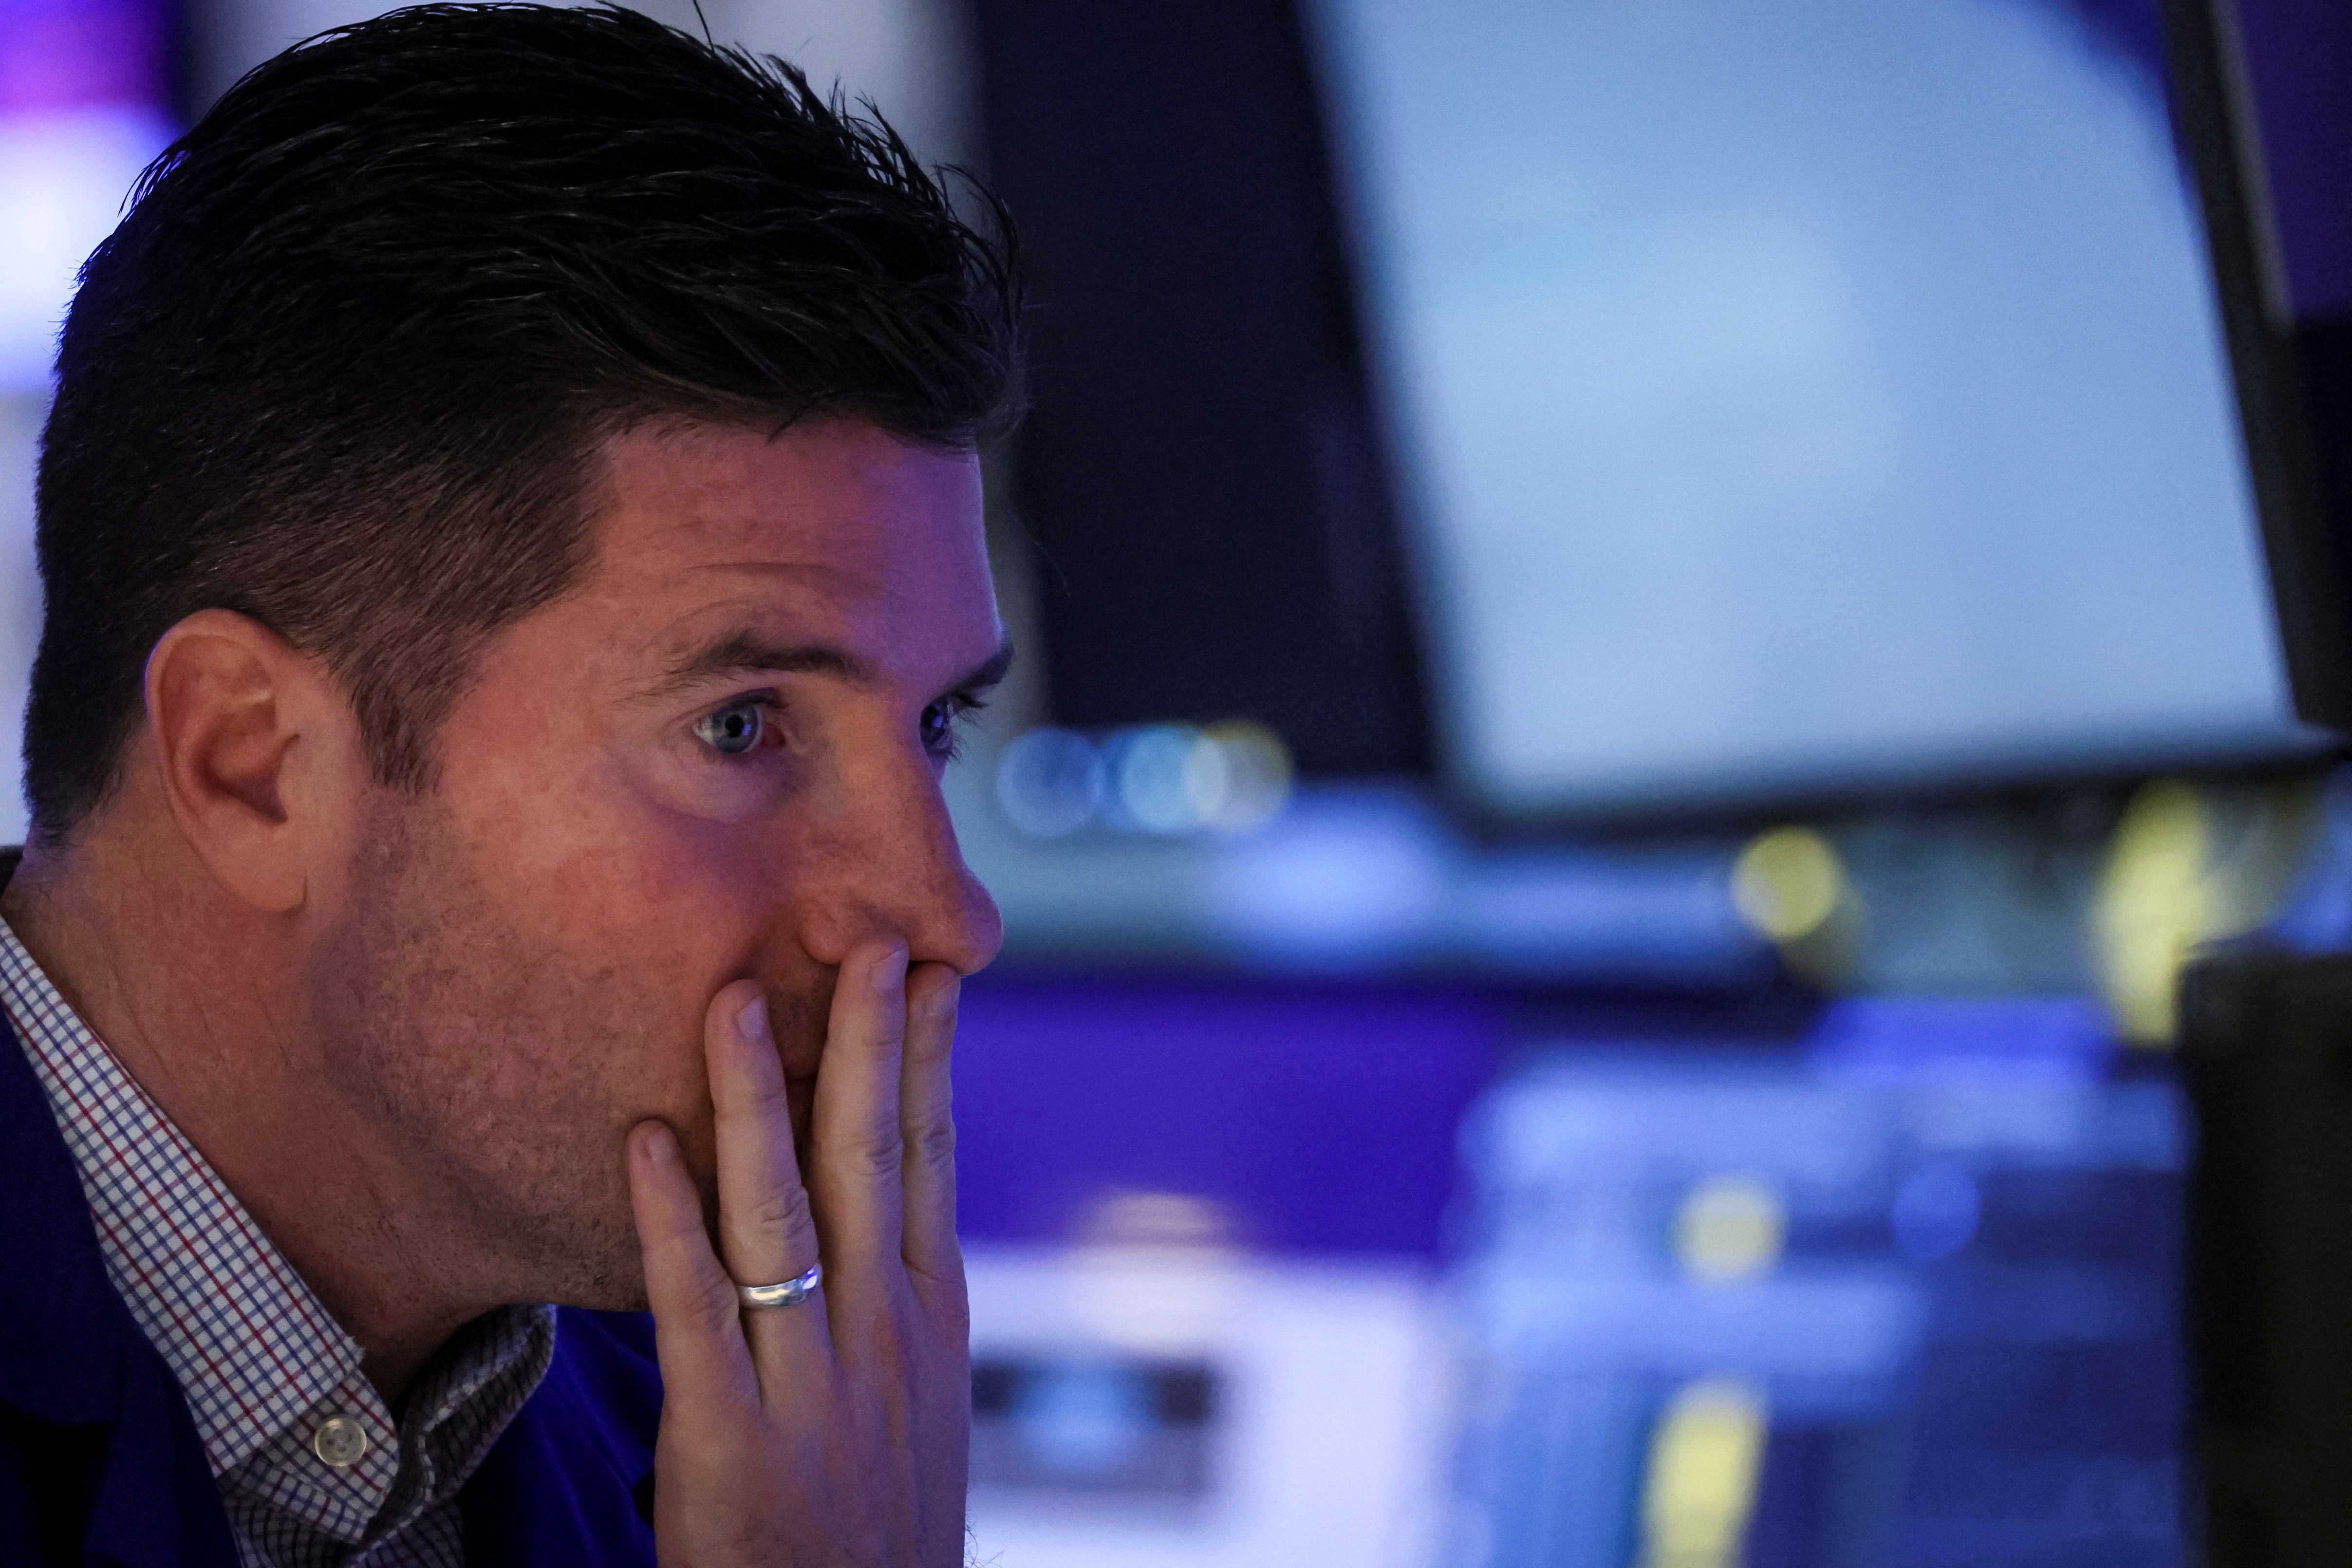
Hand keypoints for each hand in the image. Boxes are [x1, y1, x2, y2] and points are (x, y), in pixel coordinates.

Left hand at [627, 941, 969, 1565]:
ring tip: (736, 1005)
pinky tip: (646, 1143)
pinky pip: (695, 1313)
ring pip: (785, 1218)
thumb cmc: (877, 1534)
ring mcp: (812, 1391)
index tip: (930, 971)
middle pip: (874, 1164)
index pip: (935, 1164)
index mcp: (932, 1325)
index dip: (931, 1063)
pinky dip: (669, 1223)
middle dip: (868, 1047)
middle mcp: (885, 1340)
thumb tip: (882, 1212)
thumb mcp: (920, 1412)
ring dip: (761, 1104)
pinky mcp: (730, 1447)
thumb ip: (896, 1312)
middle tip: (865, 939)